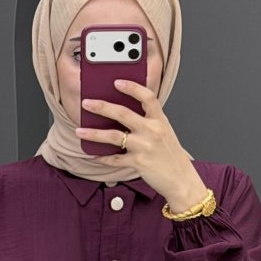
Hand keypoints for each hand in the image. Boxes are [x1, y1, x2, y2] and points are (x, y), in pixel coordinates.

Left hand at [75, 79, 207, 209]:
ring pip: (113, 136)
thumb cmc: (170, 155)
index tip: (117, 82)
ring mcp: (145, 147)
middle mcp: (152, 131)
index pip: (147, 97)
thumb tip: (122, 113)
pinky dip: (103, 157)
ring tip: (79, 131)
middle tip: (86, 103)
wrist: (181, 179)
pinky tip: (93, 154)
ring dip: (94, 133)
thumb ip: (148, 120)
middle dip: (102, 107)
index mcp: (159, 120)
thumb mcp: (164, 131)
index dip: (132, 87)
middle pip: (123, 113)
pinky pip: (115, 159)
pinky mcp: (139, 163)